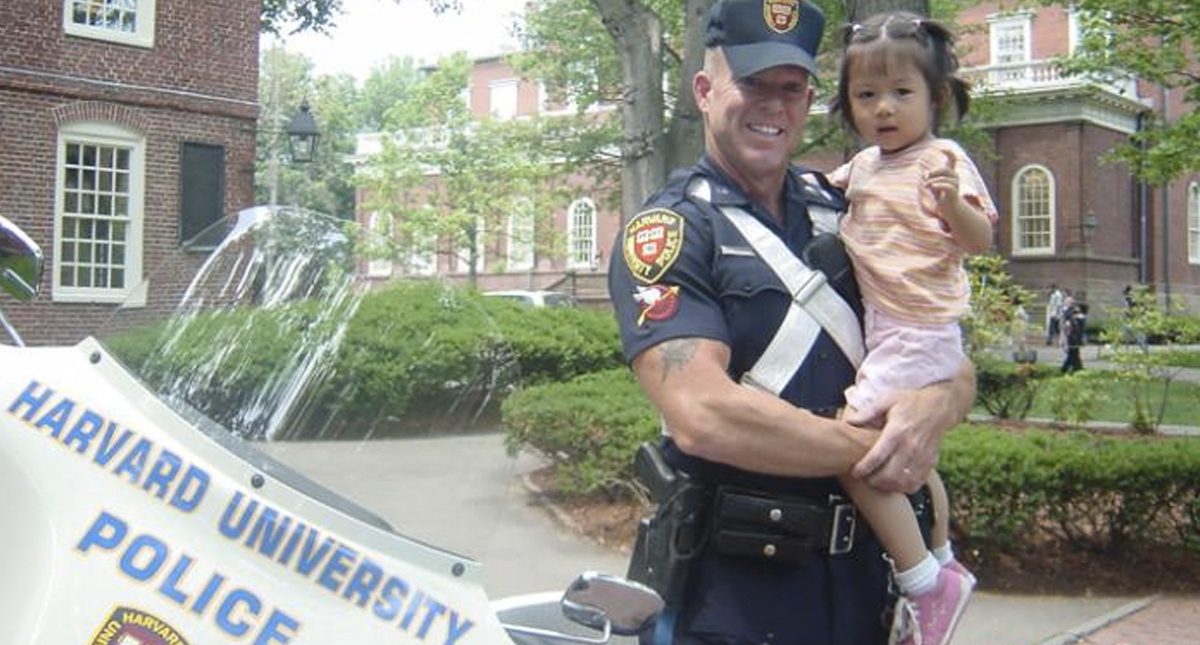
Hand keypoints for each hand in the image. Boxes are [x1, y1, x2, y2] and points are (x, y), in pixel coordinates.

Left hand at [849, 373, 969, 491]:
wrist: (940, 407)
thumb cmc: (912, 402)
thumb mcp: (888, 400)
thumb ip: (868, 412)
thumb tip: (850, 422)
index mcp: (897, 431)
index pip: (877, 456)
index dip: (864, 468)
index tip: (855, 472)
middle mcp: (910, 447)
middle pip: (889, 475)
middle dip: (874, 481)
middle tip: (865, 478)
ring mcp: (922, 457)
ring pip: (902, 482)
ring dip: (888, 486)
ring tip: (878, 482)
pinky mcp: (930, 463)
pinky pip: (916, 483)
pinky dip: (904, 487)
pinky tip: (895, 483)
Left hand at [925, 149, 959, 213]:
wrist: (948, 208)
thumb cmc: (940, 194)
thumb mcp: (932, 183)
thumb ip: (928, 176)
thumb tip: (923, 171)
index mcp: (950, 172)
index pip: (952, 159)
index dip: (949, 153)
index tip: (942, 148)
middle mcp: (954, 176)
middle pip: (944, 169)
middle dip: (933, 172)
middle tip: (924, 177)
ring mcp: (955, 184)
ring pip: (943, 178)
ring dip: (932, 181)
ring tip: (925, 186)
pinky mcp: (954, 191)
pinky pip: (946, 185)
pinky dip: (937, 185)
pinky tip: (931, 186)